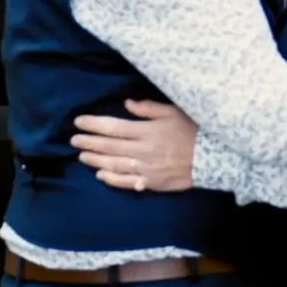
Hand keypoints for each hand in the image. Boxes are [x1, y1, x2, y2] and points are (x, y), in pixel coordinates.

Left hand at [71, 99, 197, 191]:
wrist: (212, 158)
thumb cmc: (193, 131)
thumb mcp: (174, 112)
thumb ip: (149, 108)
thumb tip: (127, 104)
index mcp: (146, 131)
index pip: (112, 127)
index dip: (93, 124)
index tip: (79, 122)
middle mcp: (142, 150)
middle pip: (108, 146)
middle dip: (88, 142)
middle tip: (74, 140)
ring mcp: (145, 168)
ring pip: (113, 165)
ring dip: (95, 160)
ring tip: (82, 156)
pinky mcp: (151, 182)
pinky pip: (126, 182)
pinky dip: (111, 179)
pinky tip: (101, 175)